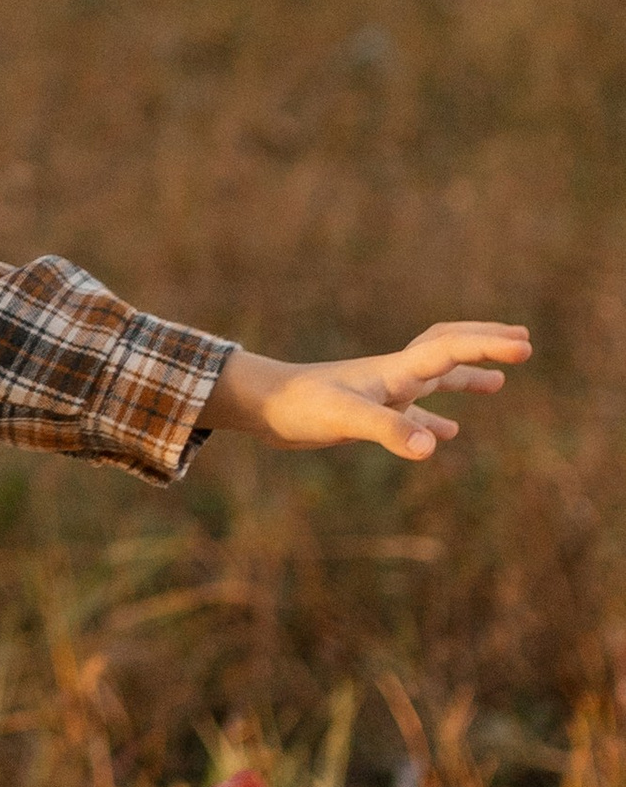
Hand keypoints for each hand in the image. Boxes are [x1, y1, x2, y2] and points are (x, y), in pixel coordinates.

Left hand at [209, 322, 531, 461]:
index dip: (489, 346)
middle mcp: (394, 374)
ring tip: (500, 382)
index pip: (451, 348)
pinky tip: (444, 435)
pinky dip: (434, 418)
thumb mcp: (347, 418)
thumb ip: (391, 429)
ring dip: (467, 376)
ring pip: (435, 378)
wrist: (261, 406)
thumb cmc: (300, 406)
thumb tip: (434, 445)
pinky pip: (412, 411)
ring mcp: (381, 391)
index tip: (525, 346)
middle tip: (522, 341)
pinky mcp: (367, 411)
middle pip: (448, 349)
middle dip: (485, 343)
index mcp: (395, 370)